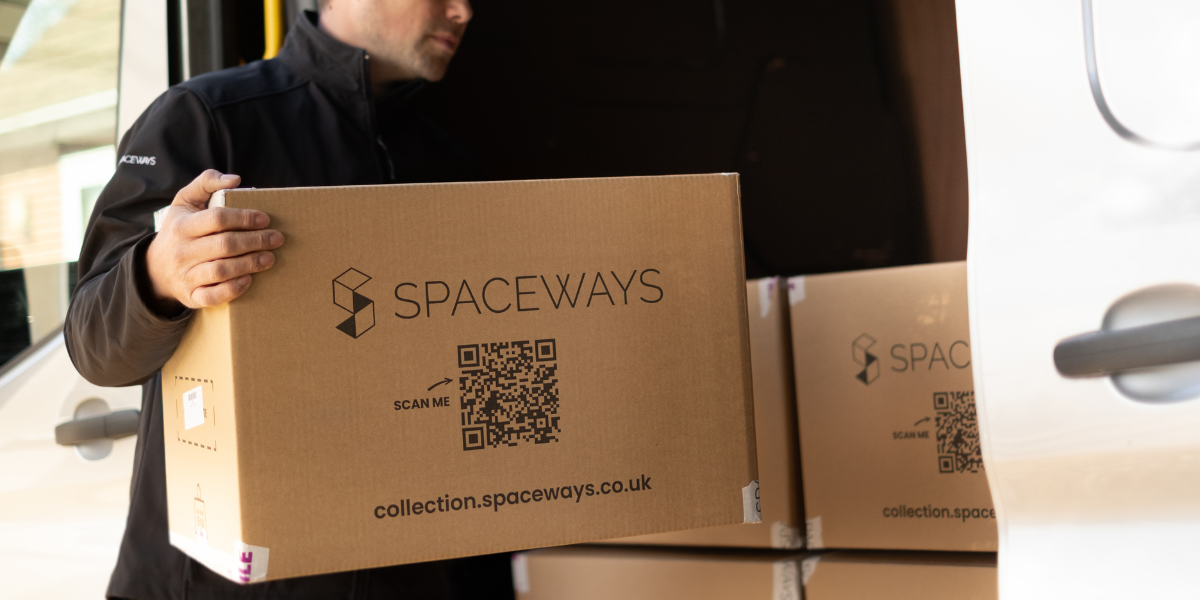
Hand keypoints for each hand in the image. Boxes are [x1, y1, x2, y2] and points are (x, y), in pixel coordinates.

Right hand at [145, 170, 283, 308]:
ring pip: (220, 271)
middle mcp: (182, 251)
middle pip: (224, 245)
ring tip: (269, 258)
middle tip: (277, 239)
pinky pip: (212, 296)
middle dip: (255, 241)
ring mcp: (186, 275)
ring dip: (249, 264)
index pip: (216, 219)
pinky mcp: (191, 296)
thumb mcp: (184, 201)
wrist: (155, 268)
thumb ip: (206, 183)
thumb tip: (235, 179)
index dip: (244, 218)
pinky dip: (232, 290)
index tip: (265, 219)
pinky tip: (248, 280)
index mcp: (182, 226)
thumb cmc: (179, 230)